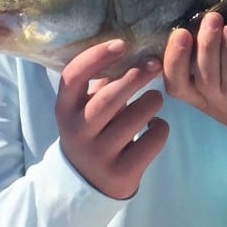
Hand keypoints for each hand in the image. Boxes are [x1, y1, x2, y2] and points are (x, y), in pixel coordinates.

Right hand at [56, 40, 169, 199]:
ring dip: (152, 101)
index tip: (122, 44)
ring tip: (156, 98)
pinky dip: (161, 127)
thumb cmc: (93, 130)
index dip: (96, 56)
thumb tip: (132, 47)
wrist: (86, 182)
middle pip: (109, 98)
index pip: (73, 76)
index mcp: (65, 109)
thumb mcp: (86, 107)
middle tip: (155, 65)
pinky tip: (156, 125)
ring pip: (135, 119)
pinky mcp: (121, 172)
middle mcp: (77, 131)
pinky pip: (152, 141)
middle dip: (136, 77)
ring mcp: (99, 154)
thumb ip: (101, 82)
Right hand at [163, 12, 226, 226]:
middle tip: (212, 18)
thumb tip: (195, 15)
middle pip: (206, 78)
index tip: (180, 33)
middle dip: (206, 47)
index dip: (174, 60)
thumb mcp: (211, 85)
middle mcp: (219, 102)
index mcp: (200, 95)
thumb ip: (201, 61)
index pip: (177, 82)